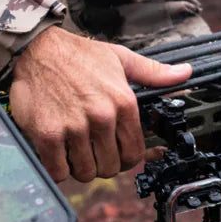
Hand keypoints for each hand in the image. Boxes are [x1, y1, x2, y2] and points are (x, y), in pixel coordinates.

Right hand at [10, 27, 191, 181]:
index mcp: (123, 103)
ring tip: (75, 150)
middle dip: (103, 163)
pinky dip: (59, 168)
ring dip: (81, 167)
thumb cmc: (78, 55)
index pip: (135, 153)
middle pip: (111, 167)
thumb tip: (184, 74)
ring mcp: (74, 128)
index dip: (126, 157)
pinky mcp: (47, 135)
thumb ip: (153, 72)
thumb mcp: (121, 58)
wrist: (36, 48)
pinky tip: (58, 154)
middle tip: (93, 150)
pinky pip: (59, 171)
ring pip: (86, 172)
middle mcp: (102, 117)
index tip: (116, 153)